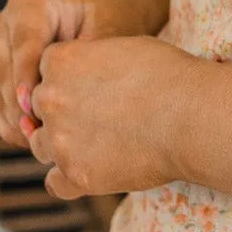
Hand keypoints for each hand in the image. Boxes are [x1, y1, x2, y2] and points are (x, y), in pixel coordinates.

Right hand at [0, 0, 164, 148]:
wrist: (111, 19)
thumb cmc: (115, 20)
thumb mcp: (110, 30)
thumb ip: (91, 55)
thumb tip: (70, 86)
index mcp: (29, 3)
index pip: (23, 45)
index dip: (26, 78)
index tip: (33, 108)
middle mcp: (6, 23)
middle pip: (3, 72)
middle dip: (20, 107)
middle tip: (41, 138)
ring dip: (16, 121)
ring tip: (43, 145)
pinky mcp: (0, 74)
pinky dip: (11, 126)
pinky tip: (33, 143)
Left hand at [25, 35, 200, 200]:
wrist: (192, 116)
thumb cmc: (170, 76)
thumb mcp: (127, 48)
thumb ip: (94, 57)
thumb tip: (90, 67)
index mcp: (61, 62)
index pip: (46, 70)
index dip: (70, 80)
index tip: (93, 88)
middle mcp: (51, 99)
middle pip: (39, 109)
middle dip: (62, 113)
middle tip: (99, 117)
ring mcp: (60, 140)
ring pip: (41, 146)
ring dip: (63, 146)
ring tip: (99, 145)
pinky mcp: (75, 175)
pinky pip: (54, 183)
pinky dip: (68, 180)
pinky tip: (92, 172)